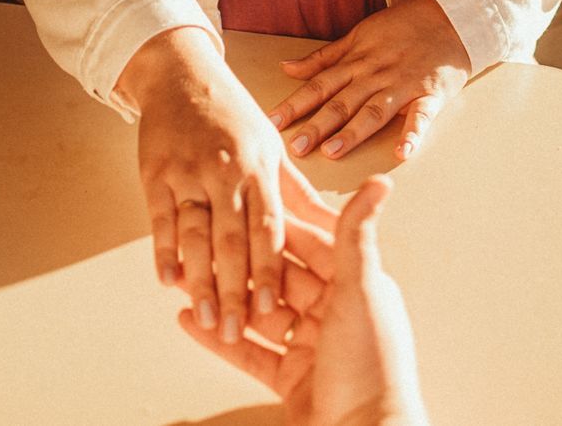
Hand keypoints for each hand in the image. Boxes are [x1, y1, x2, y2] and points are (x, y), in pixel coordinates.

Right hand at [119, 29, 335, 346]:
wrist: (181, 74)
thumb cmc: (234, 116)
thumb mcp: (274, 149)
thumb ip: (300, 195)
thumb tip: (341, 225)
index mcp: (261, 167)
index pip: (269, 227)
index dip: (270, 269)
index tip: (273, 307)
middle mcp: (226, 170)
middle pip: (232, 239)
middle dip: (234, 287)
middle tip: (236, 329)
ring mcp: (189, 172)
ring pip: (195, 234)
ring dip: (199, 278)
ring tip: (205, 317)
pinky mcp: (157, 174)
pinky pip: (161, 219)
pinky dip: (163, 251)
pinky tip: (168, 281)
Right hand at [180, 176, 427, 425]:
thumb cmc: (372, 365)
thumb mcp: (360, 292)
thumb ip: (356, 237)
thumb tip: (380, 181)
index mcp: (354, 284)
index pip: (305, 242)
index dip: (268, 221)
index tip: (234, 196)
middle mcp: (332, 311)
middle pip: (273, 278)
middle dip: (233, 261)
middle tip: (195, 240)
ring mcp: (309, 347)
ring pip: (255, 314)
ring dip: (220, 298)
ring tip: (181, 279)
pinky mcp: (290, 379)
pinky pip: (248, 352)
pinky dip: (218, 339)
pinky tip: (187, 320)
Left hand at [268, 0, 468, 161]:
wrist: (449, 15)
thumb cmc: (400, 28)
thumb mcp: (357, 36)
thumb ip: (323, 57)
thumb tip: (286, 68)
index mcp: (356, 62)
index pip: (319, 86)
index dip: (295, 104)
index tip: (273, 122)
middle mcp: (375, 75)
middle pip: (342, 102)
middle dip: (317, 125)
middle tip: (295, 148)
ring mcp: (403, 85)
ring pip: (374, 110)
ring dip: (353, 131)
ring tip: (333, 151)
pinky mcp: (431, 94)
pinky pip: (421, 116)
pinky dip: (413, 133)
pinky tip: (402, 152)